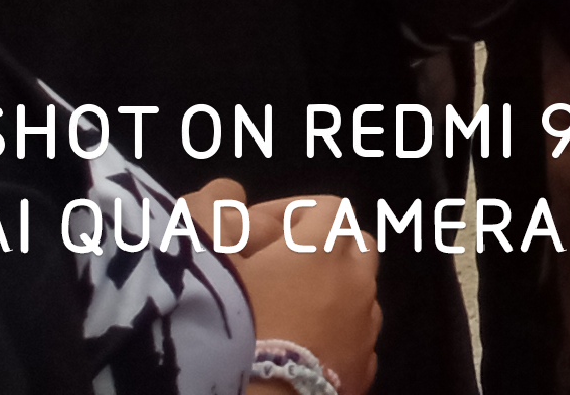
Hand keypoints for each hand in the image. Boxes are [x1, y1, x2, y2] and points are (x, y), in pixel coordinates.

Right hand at [198, 183, 377, 391]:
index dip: (289, 214)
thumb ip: (211, 213)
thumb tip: (227, 195)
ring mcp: (366, 331)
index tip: (251, 236)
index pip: (327, 207)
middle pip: (353, 247)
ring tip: (281, 316)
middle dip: (319, 250)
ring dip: (328, 295)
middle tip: (272, 273)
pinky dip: (333, 337)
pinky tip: (295, 352)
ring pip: (359, 295)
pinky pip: (356, 341)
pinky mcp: (364, 373)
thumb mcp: (203, 261)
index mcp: (326, 248)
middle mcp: (358, 284)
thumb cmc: (227, 330)